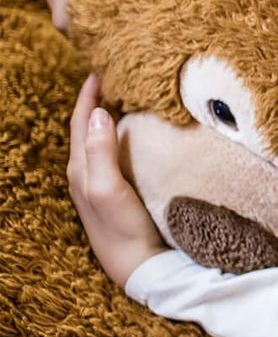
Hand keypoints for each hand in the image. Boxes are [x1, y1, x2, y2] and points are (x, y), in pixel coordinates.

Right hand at [36, 0, 129, 32]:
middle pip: (61, 19)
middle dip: (82, 33)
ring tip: (108, 25)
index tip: (108, 45)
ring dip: (78, 18)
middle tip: (113, 41)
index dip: (83, 38)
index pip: (64, 21)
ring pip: (59, 7)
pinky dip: (73, 3)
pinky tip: (96, 4)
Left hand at [68, 74, 167, 286]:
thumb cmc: (122, 229)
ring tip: (128, 101)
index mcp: (81, 168)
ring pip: (101, 142)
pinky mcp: (119, 195)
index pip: (81, 122)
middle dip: (99, 102)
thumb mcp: (108, 188)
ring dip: (111, 120)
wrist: (138, 267)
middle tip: (116, 80)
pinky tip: (138, 138)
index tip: (100, 70)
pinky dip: (122, 139)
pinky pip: (115, 156)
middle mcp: (87, 174)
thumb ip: (100, 152)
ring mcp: (102, 186)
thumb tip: (101, 113)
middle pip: (89, 129)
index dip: (88, 96)